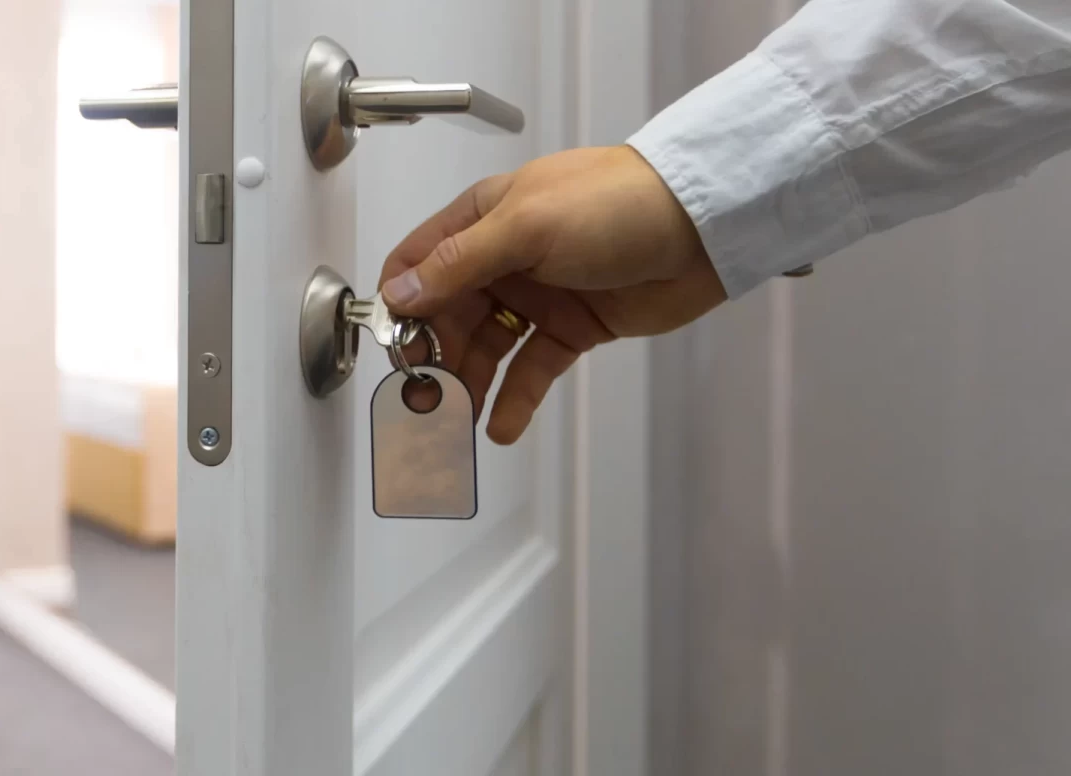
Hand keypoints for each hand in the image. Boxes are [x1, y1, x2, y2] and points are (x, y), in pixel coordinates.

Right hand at [380, 145, 724, 444]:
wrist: (705, 225)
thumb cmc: (614, 206)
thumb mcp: (527, 227)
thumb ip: (459, 264)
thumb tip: (399, 295)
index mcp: (482, 218)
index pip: (418, 263)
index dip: (400, 305)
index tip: (395, 347)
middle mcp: (502, 257)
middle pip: (447, 314)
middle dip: (432, 357)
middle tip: (425, 399)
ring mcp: (538, 295)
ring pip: (486, 347)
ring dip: (470, 384)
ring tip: (459, 423)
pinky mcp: (571, 328)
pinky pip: (530, 369)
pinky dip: (514, 399)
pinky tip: (500, 427)